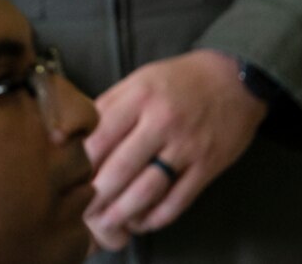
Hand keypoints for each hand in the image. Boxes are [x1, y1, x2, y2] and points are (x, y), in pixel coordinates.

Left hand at [83, 49, 264, 249]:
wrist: (234, 78)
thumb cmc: (179, 79)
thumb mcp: (140, 80)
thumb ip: (110, 105)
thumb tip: (78, 133)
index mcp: (139, 96)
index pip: (101, 135)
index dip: (81, 162)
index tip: (67, 177)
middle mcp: (161, 122)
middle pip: (121, 167)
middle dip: (97, 194)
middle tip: (81, 209)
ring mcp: (186, 147)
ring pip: (148, 189)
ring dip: (123, 211)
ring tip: (106, 223)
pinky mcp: (207, 166)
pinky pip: (179, 200)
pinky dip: (157, 217)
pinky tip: (142, 222)